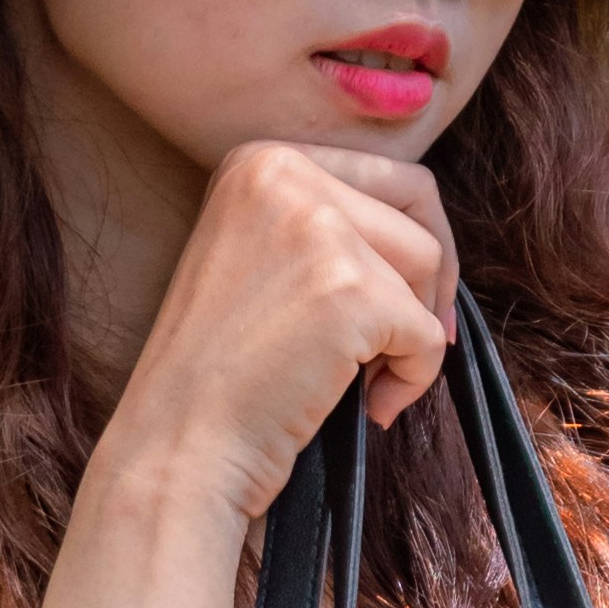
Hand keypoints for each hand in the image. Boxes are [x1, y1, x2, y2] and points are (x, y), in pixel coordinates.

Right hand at [101, 137, 459, 525]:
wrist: (180, 446)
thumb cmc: (222, 373)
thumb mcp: (258, 258)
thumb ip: (326, 226)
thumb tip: (427, 232)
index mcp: (259, 161)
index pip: (388, 175)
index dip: (409, 244)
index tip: (405, 300)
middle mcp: (284, 176)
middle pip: (417, 207)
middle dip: (427, 280)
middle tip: (402, 342)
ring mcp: (317, 229)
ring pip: (428, 262)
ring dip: (415, 330)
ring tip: (365, 378)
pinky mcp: (350, 290)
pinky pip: (427, 332)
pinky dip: (414, 379)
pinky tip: (370, 408)